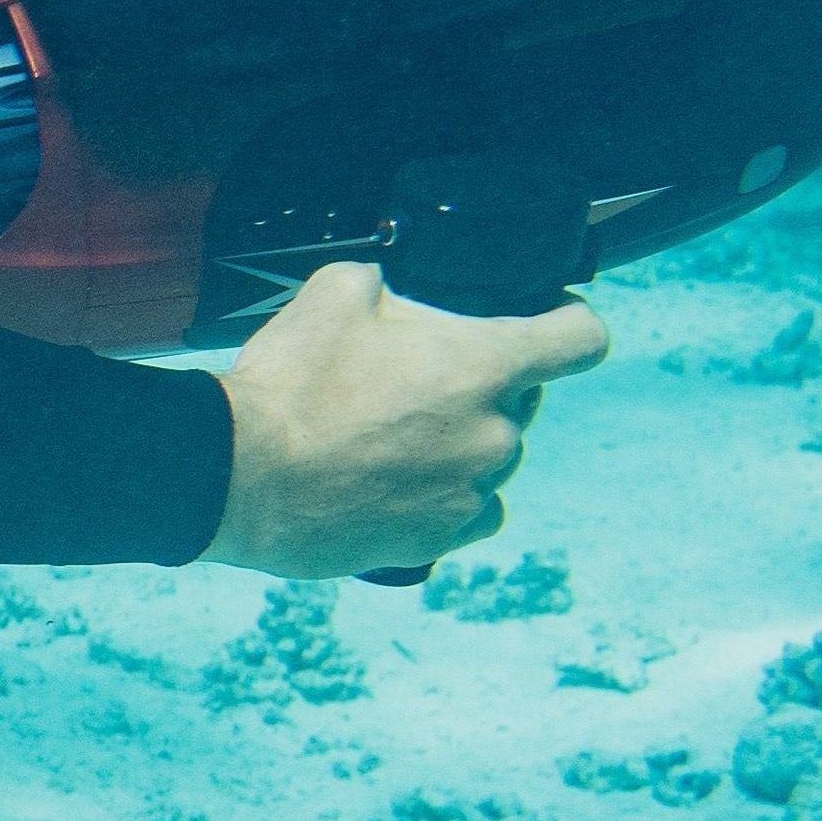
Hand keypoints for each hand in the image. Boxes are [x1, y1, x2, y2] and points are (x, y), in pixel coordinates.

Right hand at [196, 264, 611, 580]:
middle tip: (414, 380)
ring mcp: (471, 491)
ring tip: (391, 436)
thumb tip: (392, 287)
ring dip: (459, 441)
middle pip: (523, 400)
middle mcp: (495, 432)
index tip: (545, 322)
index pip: (583, 339)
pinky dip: (446, 494)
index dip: (568, 322)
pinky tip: (397, 480)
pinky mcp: (439, 540)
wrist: (238, 476)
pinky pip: (470, 510)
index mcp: (486, 365)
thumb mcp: (335, 292)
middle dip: (481, 384)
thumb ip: (387, 280)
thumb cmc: (291, 384)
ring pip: (492, 456)